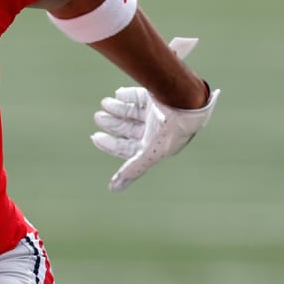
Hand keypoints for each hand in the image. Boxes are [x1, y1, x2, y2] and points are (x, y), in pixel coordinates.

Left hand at [91, 37, 219, 191]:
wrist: (187, 102)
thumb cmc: (172, 130)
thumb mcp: (151, 152)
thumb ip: (134, 168)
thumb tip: (113, 189)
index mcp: (154, 145)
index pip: (128, 148)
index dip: (111, 145)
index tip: (96, 137)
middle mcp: (153, 130)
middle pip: (127, 129)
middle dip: (112, 124)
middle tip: (98, 117)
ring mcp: (155, 113)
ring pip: (130, 112)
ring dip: (116, 108)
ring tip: (105, 103)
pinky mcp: (156, 97)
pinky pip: (138, 97)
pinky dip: (127, 96)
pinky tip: (118, 95)